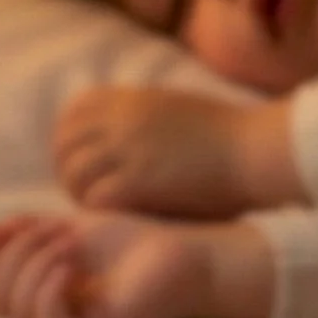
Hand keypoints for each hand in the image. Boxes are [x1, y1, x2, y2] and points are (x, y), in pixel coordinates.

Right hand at [0, 212, 274, 317]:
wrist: (185, 258)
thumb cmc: (136, 245)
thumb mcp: (75, 228)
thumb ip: (34, 231)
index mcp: (42, 295)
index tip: (6, 224)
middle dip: (14, 257)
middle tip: (53, 231)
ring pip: (18, 314)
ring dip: (32, 267)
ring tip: (68, 242)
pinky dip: (48, 291)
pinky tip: (69, 264)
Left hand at [53, 87, 300, 217]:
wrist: (252, 151)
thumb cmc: (225, 135)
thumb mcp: (174, 107)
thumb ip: (140, 114)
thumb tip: (119, 128)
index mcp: (130, 100)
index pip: (73, 114)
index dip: (70, 141)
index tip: (82, 161)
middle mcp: (122, 120)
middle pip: (65, 145)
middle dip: (69, 171)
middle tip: (86, 193)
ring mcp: (127, 150)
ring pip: (74, 173)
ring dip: (81, 194)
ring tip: (101, 209)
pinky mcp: (137, 182)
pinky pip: (93, 198)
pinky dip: (97, 211)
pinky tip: (115, 218)